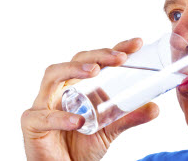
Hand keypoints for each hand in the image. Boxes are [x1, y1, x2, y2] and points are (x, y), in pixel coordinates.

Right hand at [21, 38, 159, 160]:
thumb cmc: (82, 145)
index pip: (97, 59)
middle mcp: (63, 88)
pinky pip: (42, 116)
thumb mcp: (111, 129)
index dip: (115, 48)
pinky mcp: (32, 124)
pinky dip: (60, 117)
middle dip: (98, 55)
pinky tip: (78, 120)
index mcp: (82, 85)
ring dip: (74, 69)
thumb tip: (156, 108)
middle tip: (120, 57)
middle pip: (76, 60)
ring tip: (95, 70)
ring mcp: (45, 103)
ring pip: (53, 75)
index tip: (137, 43)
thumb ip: (130, 118)